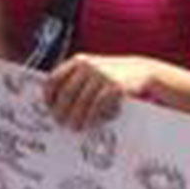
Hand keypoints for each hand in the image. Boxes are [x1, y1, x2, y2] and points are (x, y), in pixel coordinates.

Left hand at [42, 54, 158, 129]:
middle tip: (60, 123)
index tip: (48, 109)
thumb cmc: (111, 76)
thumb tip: (56, 105)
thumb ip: (76, 81)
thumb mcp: (92, 71)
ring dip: (77, 118)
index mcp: (78, 61)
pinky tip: (90, 124)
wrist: (141, 70)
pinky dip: (92, 117)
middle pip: (66, 92)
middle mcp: (88, 66)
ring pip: (82, 101)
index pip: (54, 78)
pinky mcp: (115, 85)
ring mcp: (102, 75)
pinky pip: (98, 105)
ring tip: (75, 127)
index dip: (48, 95)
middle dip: (61, 111)